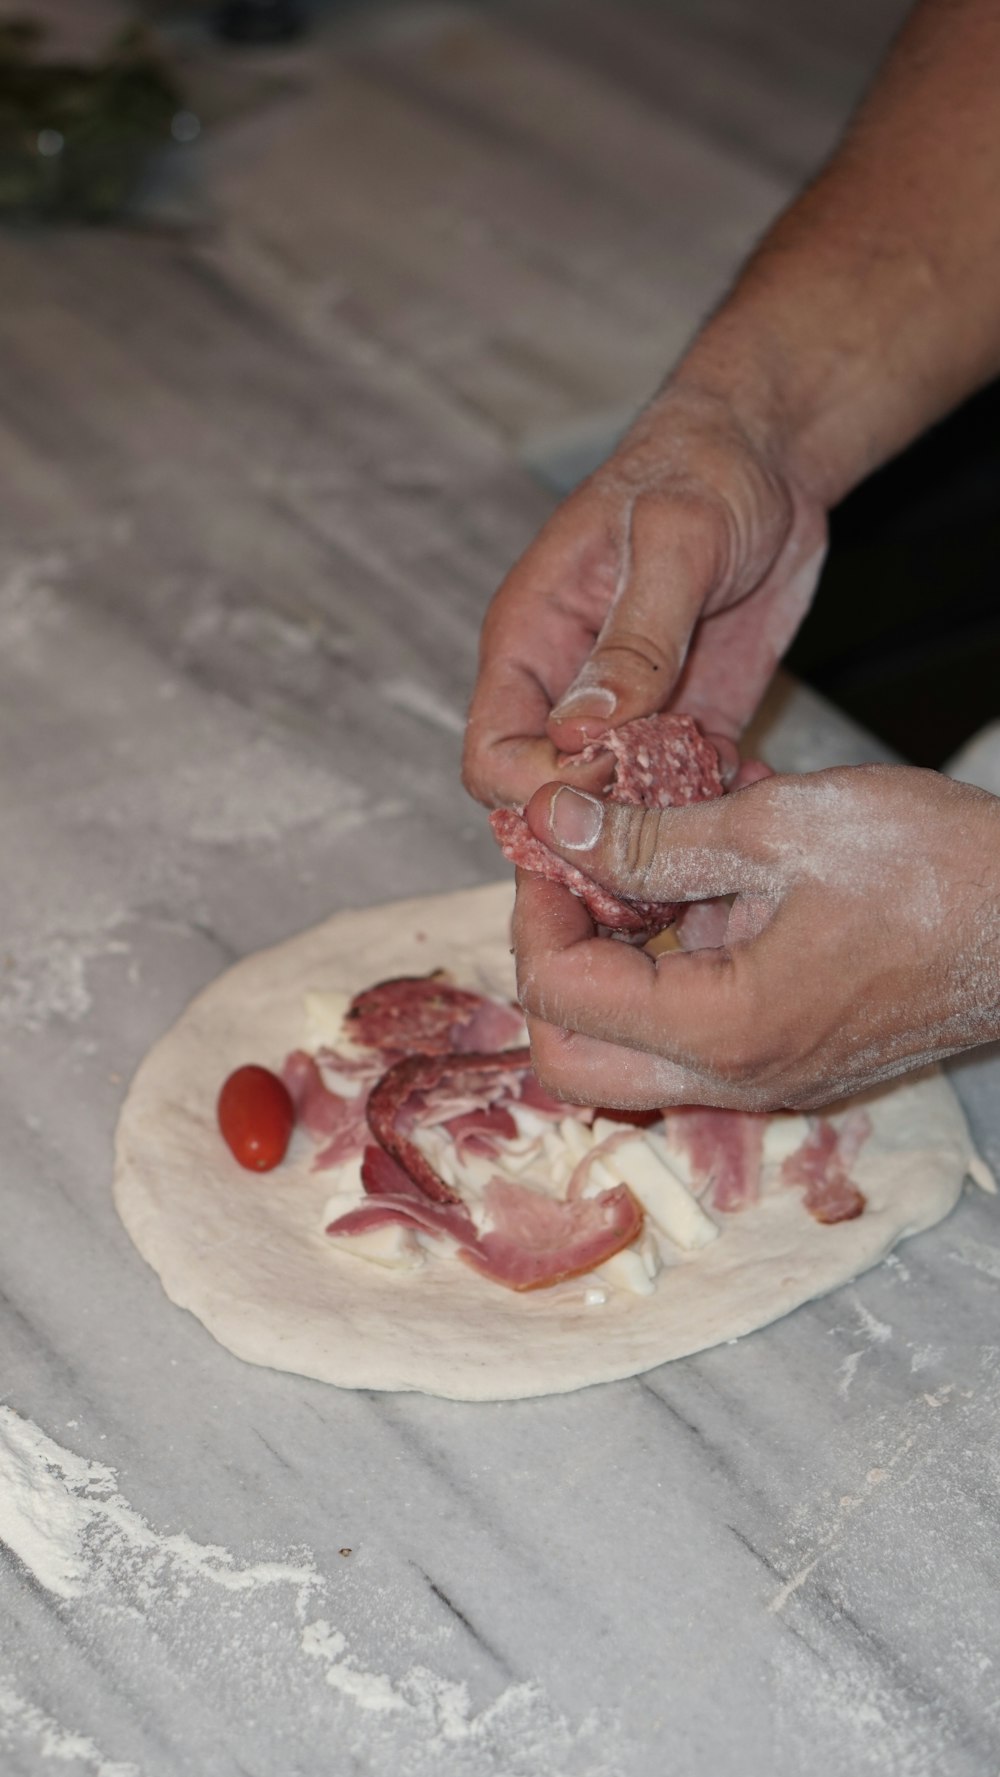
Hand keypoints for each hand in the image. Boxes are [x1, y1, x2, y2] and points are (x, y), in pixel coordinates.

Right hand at [463, 384, 826, 809]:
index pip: (493, 756)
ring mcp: (628, 714)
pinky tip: (751, 784)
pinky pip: (682, 792)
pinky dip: (710, 806)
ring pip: (616, 809)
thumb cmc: (702, 468)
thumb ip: (632, 639)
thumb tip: (581, 733)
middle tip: (670, 828)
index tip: (610, 782)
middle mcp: (568, 691)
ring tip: (718, 809)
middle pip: (548, 798)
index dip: (539, 790)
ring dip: (661, 826)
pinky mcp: (687, 723)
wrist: (771, 457)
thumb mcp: (674, 541)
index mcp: (531, 643)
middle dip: (599, 828)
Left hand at [513, 765, 999, 1110]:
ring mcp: (763, 1079)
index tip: (556, 839)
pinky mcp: (788, 1058)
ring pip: (623, 1058)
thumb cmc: (936, 870)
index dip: (535, 908)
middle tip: (571, 878)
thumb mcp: (777, 829)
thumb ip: (650, 837)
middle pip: (571, 1063)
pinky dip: (663, 973)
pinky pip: (685, 1039)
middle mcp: (733, 1079)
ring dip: (604, 971)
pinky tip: (696, 891)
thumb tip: (557, 823)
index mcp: (720, 1030)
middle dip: (549, 964)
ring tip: (634, 873)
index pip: (560, 994)